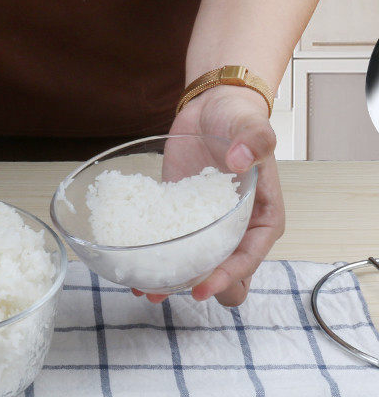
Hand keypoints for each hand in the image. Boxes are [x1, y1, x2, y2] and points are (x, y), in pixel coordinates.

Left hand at [134, 85, 284, 306]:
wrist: (211, 107)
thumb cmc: (239, 118)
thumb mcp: (251, 126)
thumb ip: (254, 141)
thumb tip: (241, 159)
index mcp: (262, 217)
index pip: (248, 258)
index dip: (227, 277)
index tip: (202, 288)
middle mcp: (236, 228)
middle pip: (225, 273)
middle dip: (200, 287)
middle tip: (171, 289)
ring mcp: (207, 225)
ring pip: (196, 265)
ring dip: (173, 279)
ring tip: (147, 288)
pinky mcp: (180, 216)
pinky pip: (173, 244)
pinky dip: (157, 257)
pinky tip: (134, 268)